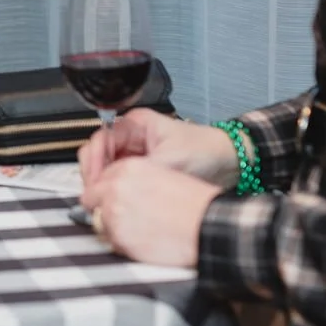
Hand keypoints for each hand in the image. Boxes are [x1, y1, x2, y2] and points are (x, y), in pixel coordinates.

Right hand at [78, 108, 239, 188]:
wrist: (231, 161)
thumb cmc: (205, 151)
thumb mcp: (169, 161)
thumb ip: (139, 173)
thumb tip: (114, 188)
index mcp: (135, 124)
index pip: (100, 140)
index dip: (94, 162)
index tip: (94, 183)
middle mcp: (132, 136)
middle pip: (99, 153)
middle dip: (95, 175)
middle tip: (94, 195)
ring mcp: (137, 152)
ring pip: (108, 168)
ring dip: (104, 184)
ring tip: (104, 201)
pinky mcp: (143, 169)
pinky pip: (121, 178)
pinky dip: (116, 189)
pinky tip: (118, 201)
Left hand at [81, 157, 221, 266]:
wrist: (208, 226)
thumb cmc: (194, 204)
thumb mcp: (161, 176)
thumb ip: (134, 181)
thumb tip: (117, 191)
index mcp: (128, 168)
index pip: (100, 177)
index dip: (105, 190)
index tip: (110, 198)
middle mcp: (115, 187)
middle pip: (91, 198)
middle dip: (102, 207)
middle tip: (121, 217)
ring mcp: (113, 212)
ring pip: (98, 220)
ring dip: (111, 226)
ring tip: (137, 230)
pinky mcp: (117, 236)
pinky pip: (109, 240)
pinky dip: (120, 242)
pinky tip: (141, 240)